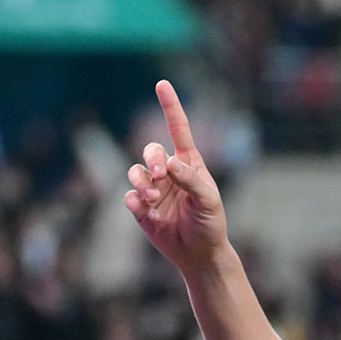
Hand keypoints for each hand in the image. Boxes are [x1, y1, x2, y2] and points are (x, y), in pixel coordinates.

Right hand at [124, 80, 229, 273]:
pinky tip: (144, 210)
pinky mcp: (141, 208)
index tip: (162, 84)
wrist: (199, 254)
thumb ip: (191, 181)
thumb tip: (170, 164)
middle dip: (152, 158)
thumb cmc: (210, 224)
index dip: (170, 107)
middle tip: (161, 175)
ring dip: (141, 181)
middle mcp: (168, 173)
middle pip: (151, 150)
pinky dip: (135, 201)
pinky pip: (130, 196)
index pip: (178, 129)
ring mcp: (153, 190)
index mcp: (189, 164)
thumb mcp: (209, 201)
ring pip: (135, 172)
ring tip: (152, 197)